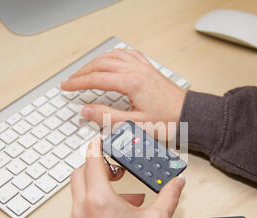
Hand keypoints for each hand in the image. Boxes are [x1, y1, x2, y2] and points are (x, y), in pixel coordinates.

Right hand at [61, 49, 185, 137]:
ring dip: (95, 62)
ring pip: (112, 56)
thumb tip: (86, 110)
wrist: (189, 115)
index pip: (96, 79)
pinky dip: (113, 56)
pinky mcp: (148, 68)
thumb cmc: (168, 120)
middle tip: (70, 82)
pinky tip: (109, 60)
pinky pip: (126, 54)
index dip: (78, 83)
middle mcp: (136, 70)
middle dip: (82, 72)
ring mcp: (143, 67)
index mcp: (131, 83)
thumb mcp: (134, 125)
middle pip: (101, 65)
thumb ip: (107, 117)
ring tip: (84, 71)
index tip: (66, 87)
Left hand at [70, 138, 185, 217]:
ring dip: (99, 188)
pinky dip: (95, 205)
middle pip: (80, 175)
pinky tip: (118, 216)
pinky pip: (82, 212)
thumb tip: (177, 182)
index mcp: (99, 200)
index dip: (96, 147)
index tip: (100, 141)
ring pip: (80, 194)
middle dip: (96, 167)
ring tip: (126, 198)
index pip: (92, 161)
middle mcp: (82, 210)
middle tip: (115, 170)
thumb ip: (169, 195)